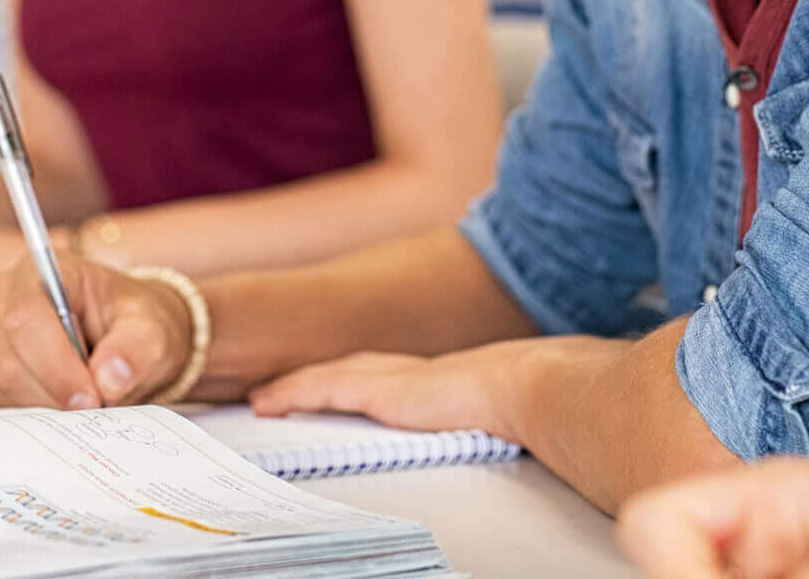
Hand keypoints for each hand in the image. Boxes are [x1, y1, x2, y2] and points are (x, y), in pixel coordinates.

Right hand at [0, 254, 191, 410]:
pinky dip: (36, 412)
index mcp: (41, 272)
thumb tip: (109, 378)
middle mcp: (4, 299)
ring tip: (87, 395)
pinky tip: (66, 401)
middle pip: (7, 357)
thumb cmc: (136, 325)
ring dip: (48, 403)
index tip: (92, 396)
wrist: (131, 340)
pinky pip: (0, 402)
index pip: (26, 315)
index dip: (55, 362)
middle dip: (55, 391)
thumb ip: (137, 349)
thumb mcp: (154, 330)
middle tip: (97, 404)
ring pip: (2, 385)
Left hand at [245, 335, 607, 442]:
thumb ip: (508, 422)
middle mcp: (417, 374)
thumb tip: (527, 435)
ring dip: (297, 387)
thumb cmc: (543, 404)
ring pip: (333, 378)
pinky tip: (268, 403)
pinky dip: (294, 393)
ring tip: (265, 400)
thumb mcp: (518, 415)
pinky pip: (325, 390)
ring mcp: (398, 378)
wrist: (541, 389)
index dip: (363, 381)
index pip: (394, 378)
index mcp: (447, 381)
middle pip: (356, 372)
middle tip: (285, 390)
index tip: (340, 390)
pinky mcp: (383, 390)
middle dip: (321, 379)